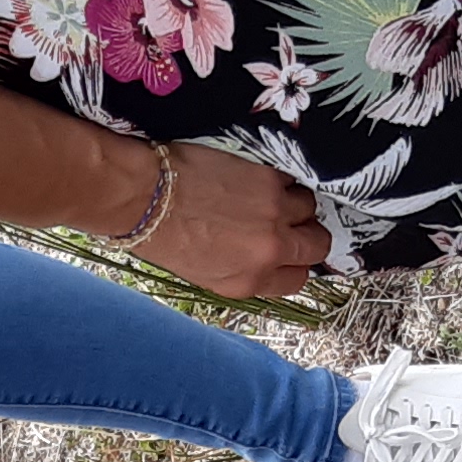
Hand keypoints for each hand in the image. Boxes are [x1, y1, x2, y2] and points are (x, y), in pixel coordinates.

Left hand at [135, 144, 330, 301]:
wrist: (144, 195)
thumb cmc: (163, 235)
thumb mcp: (204, 274)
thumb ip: (245, 272)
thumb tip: (270, 260)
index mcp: (249, 282)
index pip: (298, 279)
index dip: (293, 263)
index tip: (286, 251)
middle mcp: (268, 251)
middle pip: (317, 246)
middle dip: (305, 235)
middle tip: (287, 223)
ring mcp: (274, 213)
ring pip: (309, 209)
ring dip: (293, 203)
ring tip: (266, 198)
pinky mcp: (270, 179)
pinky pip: (294, 181)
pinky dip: (282, 180)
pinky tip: (257, 180)